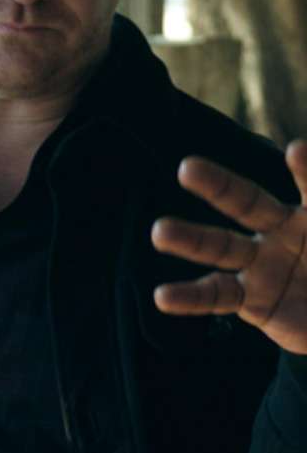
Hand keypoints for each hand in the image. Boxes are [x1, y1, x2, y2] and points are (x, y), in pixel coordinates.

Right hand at [151, 140, 306, 354]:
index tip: (298, 152)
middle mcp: (280, 231)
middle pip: (246, 204)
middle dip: (219, 186)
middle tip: (187, 168)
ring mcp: (261, 265)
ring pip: (221, 248)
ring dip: (190, 240)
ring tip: (159, 232)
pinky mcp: (249, 300)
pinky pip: (216, 297)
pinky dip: (189, 298)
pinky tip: (163, 296)